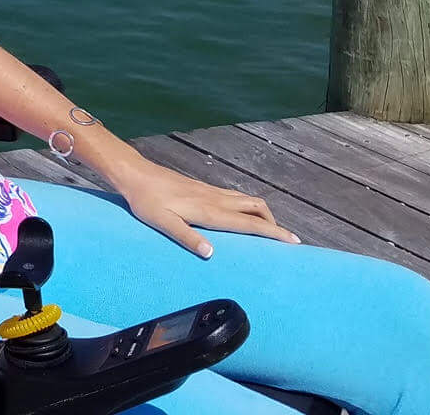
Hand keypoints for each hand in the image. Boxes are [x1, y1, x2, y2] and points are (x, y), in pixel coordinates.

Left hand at [113, 157, 299, 257]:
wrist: (136, 174)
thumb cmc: (147, 201)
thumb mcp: (162, 222)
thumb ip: (186, 237)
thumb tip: (211, 254)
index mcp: (209, 210)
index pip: (249, 223)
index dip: (273, 233)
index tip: (293, 242)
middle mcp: (215, 199)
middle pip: (255, 207)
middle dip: (274, 223)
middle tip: (286, 240)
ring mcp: (210, 191)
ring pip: (247, 200)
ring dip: (262, 213)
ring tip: (270, 230)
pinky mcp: (203, 188)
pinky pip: (235, 197)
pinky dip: (248, 207)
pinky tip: (243, 215)